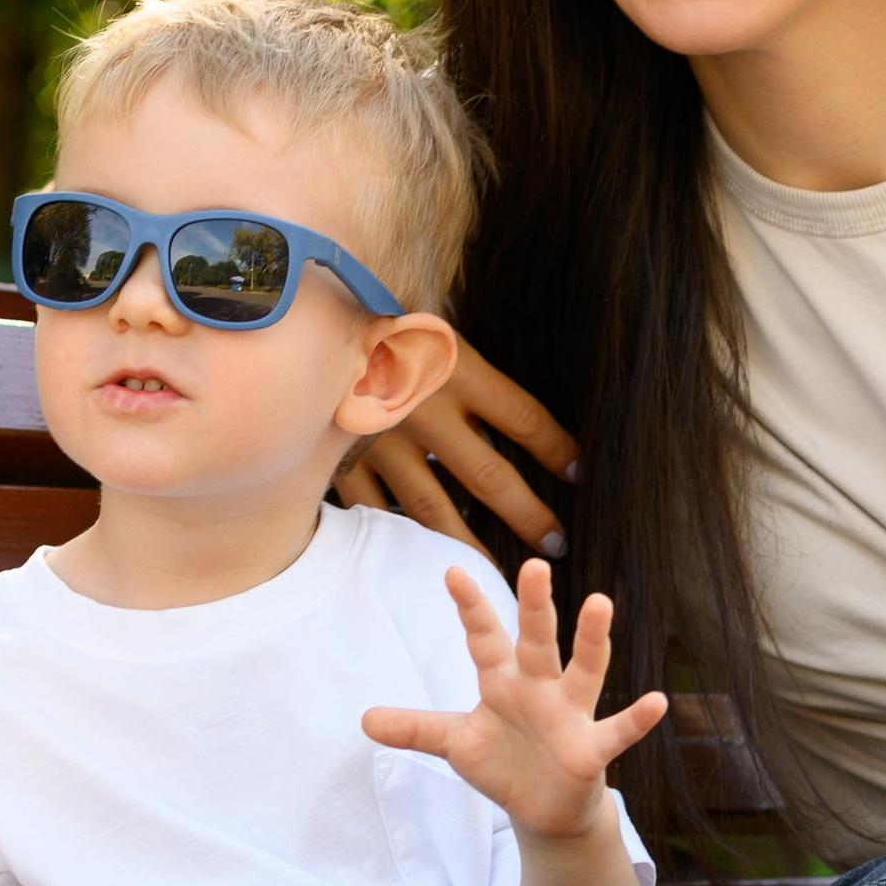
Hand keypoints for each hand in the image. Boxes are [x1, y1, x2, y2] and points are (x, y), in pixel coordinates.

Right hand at [331, 333, 577, 552]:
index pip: (523, 419)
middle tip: (557, 545)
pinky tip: (424, 555)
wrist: (307, 320)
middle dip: (529, 515)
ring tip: (498, 569)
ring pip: (436, 509)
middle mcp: (426, 410)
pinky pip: (378, 509)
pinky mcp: (344, 459)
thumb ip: (470, 363)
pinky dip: (402, 535)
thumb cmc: (383, 315)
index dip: (558, 450)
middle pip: (490, 477)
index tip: (578, 472)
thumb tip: (516, 402)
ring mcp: (383, 440)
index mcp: (456, 370)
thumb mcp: (438, 325)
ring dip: (472, 542)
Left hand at [361, 560, 665, 837]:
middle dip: (534, 607)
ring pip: (583, 671)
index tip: (452, 572)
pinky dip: (637, 719)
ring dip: (591, 640)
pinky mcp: (592, 750)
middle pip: (536, 642)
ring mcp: (569, 715)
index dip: (470, 609)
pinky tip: (657, 702)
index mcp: (504, 682)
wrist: (544, 809)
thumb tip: (364, 719)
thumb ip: (416, 729)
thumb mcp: (456, 745)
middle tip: (535, 566)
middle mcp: (539, 688)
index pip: (484, 639)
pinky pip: (617, 731)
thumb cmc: (504, 763)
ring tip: (600, 603)